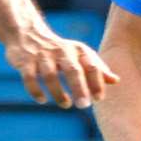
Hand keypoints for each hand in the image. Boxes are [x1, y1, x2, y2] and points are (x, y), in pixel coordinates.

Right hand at [0, 19, 118, 108]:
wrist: (28, 34)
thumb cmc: (60, 50)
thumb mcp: (80, 55)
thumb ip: (98, 68)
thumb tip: (116, 81)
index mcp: (77, 50)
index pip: (91, 66)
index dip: (96, 82)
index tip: (99, 98)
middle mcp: (61, 51)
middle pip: (73, 70)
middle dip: (79, 89)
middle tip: (84, 105)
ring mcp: (42, 57)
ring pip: (51, 76)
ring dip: (58, 93)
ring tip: (66, 105)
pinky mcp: (25, 62)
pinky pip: (30, 78)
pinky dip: (36, 91)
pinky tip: (42, 100)